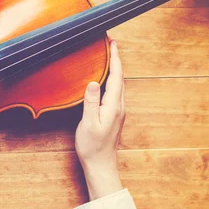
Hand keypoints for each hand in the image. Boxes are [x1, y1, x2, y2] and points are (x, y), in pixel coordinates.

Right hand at [75, 39, 125, 200]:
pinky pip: (115, 91)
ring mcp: (118, 111)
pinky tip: (105, 79)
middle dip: (116, 59)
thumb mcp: (88, 124)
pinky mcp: (114, 115)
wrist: (101, 166)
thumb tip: (92, 81)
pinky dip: (112, 79)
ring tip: (108, 56)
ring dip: (115, 69)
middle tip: (109, 44)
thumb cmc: (92, 147)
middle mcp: (119, 106)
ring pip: (119, 84)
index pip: (116, 76)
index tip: (112, 42)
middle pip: (120, 77)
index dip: (115, 58)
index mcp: (114, 106)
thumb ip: (91, 102)